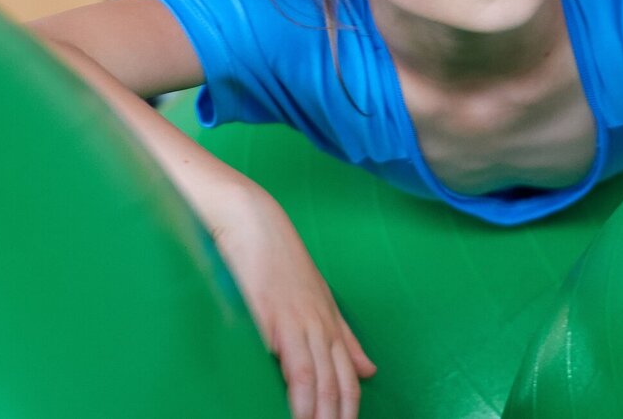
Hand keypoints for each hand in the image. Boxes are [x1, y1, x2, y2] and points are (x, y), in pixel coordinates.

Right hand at [206, 185, 375, 418]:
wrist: (253, 223)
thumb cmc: (277, 259)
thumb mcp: (318, 299)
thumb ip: (344, 337)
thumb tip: (369, 369)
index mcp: (330, 325)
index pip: (349, 381)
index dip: (350, 412)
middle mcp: (321, 327)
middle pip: (338, 386)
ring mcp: (300, 324)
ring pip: (320, 381)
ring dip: (320, 416)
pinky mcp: (276, 320)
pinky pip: (294, 366)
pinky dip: (299, 396)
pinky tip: (297, 414)